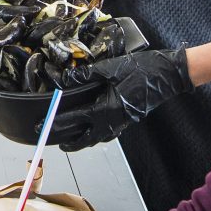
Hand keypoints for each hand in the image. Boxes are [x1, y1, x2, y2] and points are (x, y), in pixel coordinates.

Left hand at [50, 48, 192, 150]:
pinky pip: (108, 132)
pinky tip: (93, 127)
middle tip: (54, 142)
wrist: (168, 75)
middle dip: (68, 142)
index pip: (75, 119)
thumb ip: (87, 74)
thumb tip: (66, 78)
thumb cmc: (143, 70)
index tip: (42, 127)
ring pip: (98, 137)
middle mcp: (113, 120)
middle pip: (86, 138)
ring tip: (70, 139)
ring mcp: (123, 122)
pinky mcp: (129, 119)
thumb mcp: (111, 67)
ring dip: (83, 140)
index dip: (56, 123)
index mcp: (107, 109)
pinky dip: (97, 133)